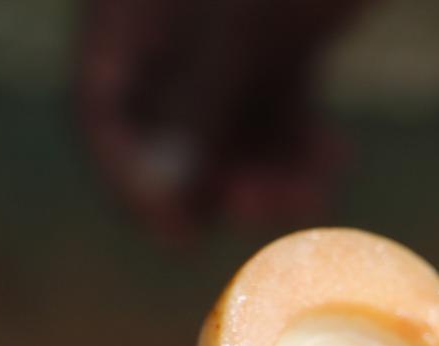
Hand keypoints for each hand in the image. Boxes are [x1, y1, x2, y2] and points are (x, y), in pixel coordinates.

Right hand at [76, 0, 361, 238]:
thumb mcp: (250, 22)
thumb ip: (205, 98)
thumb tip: (171, 194)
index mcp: (138, 13)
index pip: (104, 107)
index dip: (132, 177)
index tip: (177, 230)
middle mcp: (174, 29)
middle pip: (172, 130)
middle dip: (219, 179)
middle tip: (264, 206)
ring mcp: (229, 36)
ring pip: (233, 132)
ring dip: (270, 173)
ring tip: (314, 186)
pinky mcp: (281, 44)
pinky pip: (279, 115)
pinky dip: (301, 144)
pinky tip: (333, 155)